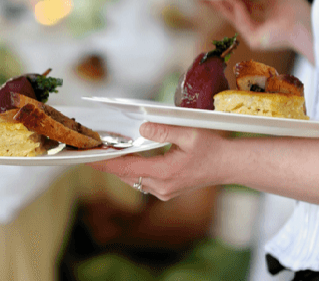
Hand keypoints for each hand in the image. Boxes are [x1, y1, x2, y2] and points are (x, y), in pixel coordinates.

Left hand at [87, 122, 228, 200]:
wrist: (229, 165)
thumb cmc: (213, 147)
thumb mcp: (190, 134)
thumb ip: (165, 130)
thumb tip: (142, 127)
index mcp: (165, 172)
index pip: (126, 167)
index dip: (105, 161)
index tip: (88, 156)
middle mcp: (161, 187)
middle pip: (126, 174)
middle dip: (110, 162)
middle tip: (93, 148)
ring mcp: (164, 192)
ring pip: (133, 179)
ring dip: (121, 166)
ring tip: (107, 150)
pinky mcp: (167, 191)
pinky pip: (142, 181)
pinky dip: (133, 169)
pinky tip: (129, 157)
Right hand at [209, 0, 313, 63]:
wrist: (307, 24)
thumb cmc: (296, 6)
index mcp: (264, 11)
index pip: (241, 3)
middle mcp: (258, 23)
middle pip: (232, 12)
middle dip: (216, 2)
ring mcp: (255, 33)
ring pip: (232, 17)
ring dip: (219, 5)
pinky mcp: (254, 40)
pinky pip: (241, 22)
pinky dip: (236, 9)